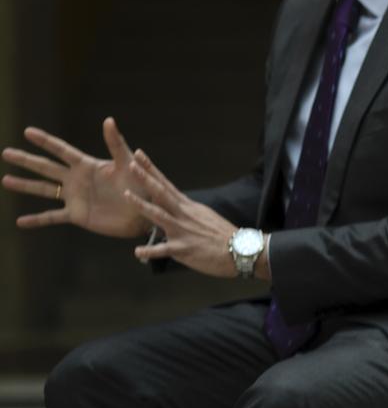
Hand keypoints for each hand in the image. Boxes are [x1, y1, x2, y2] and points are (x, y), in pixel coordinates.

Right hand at [3, 118, 148, 237]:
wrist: (146, 212)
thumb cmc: (141, 185)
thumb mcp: (128, 163)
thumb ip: (116, 144)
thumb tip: (108, 120)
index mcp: (88, 165)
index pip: (61, 150)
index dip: (45, 141)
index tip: (27, 131)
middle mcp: (77, 179)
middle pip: (46, 167)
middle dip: (26, 160)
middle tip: (6, 152)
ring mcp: (75, 197)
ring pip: (44, 189)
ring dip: (25, 185)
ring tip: (5, 180)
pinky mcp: (77, 215)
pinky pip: (52, 217)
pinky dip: (37, 220)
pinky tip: (20, 222)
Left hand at [124, 150, 239, 277]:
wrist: (240, 249)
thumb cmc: (223, 235)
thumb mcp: (204, 217)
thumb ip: (186, 213)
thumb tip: (174, 210)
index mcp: (188, 207)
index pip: (166, 184)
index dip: (152, 170)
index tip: (139, 156)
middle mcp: (184, 215)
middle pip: (162, 193)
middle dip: (146, 178)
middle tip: (131, 164)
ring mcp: (182, 231)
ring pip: (159, 215)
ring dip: (142, 204)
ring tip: (126, 194)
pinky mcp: (183, 249)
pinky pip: (163, 250)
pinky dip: (149, 251)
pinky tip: (137, 251)